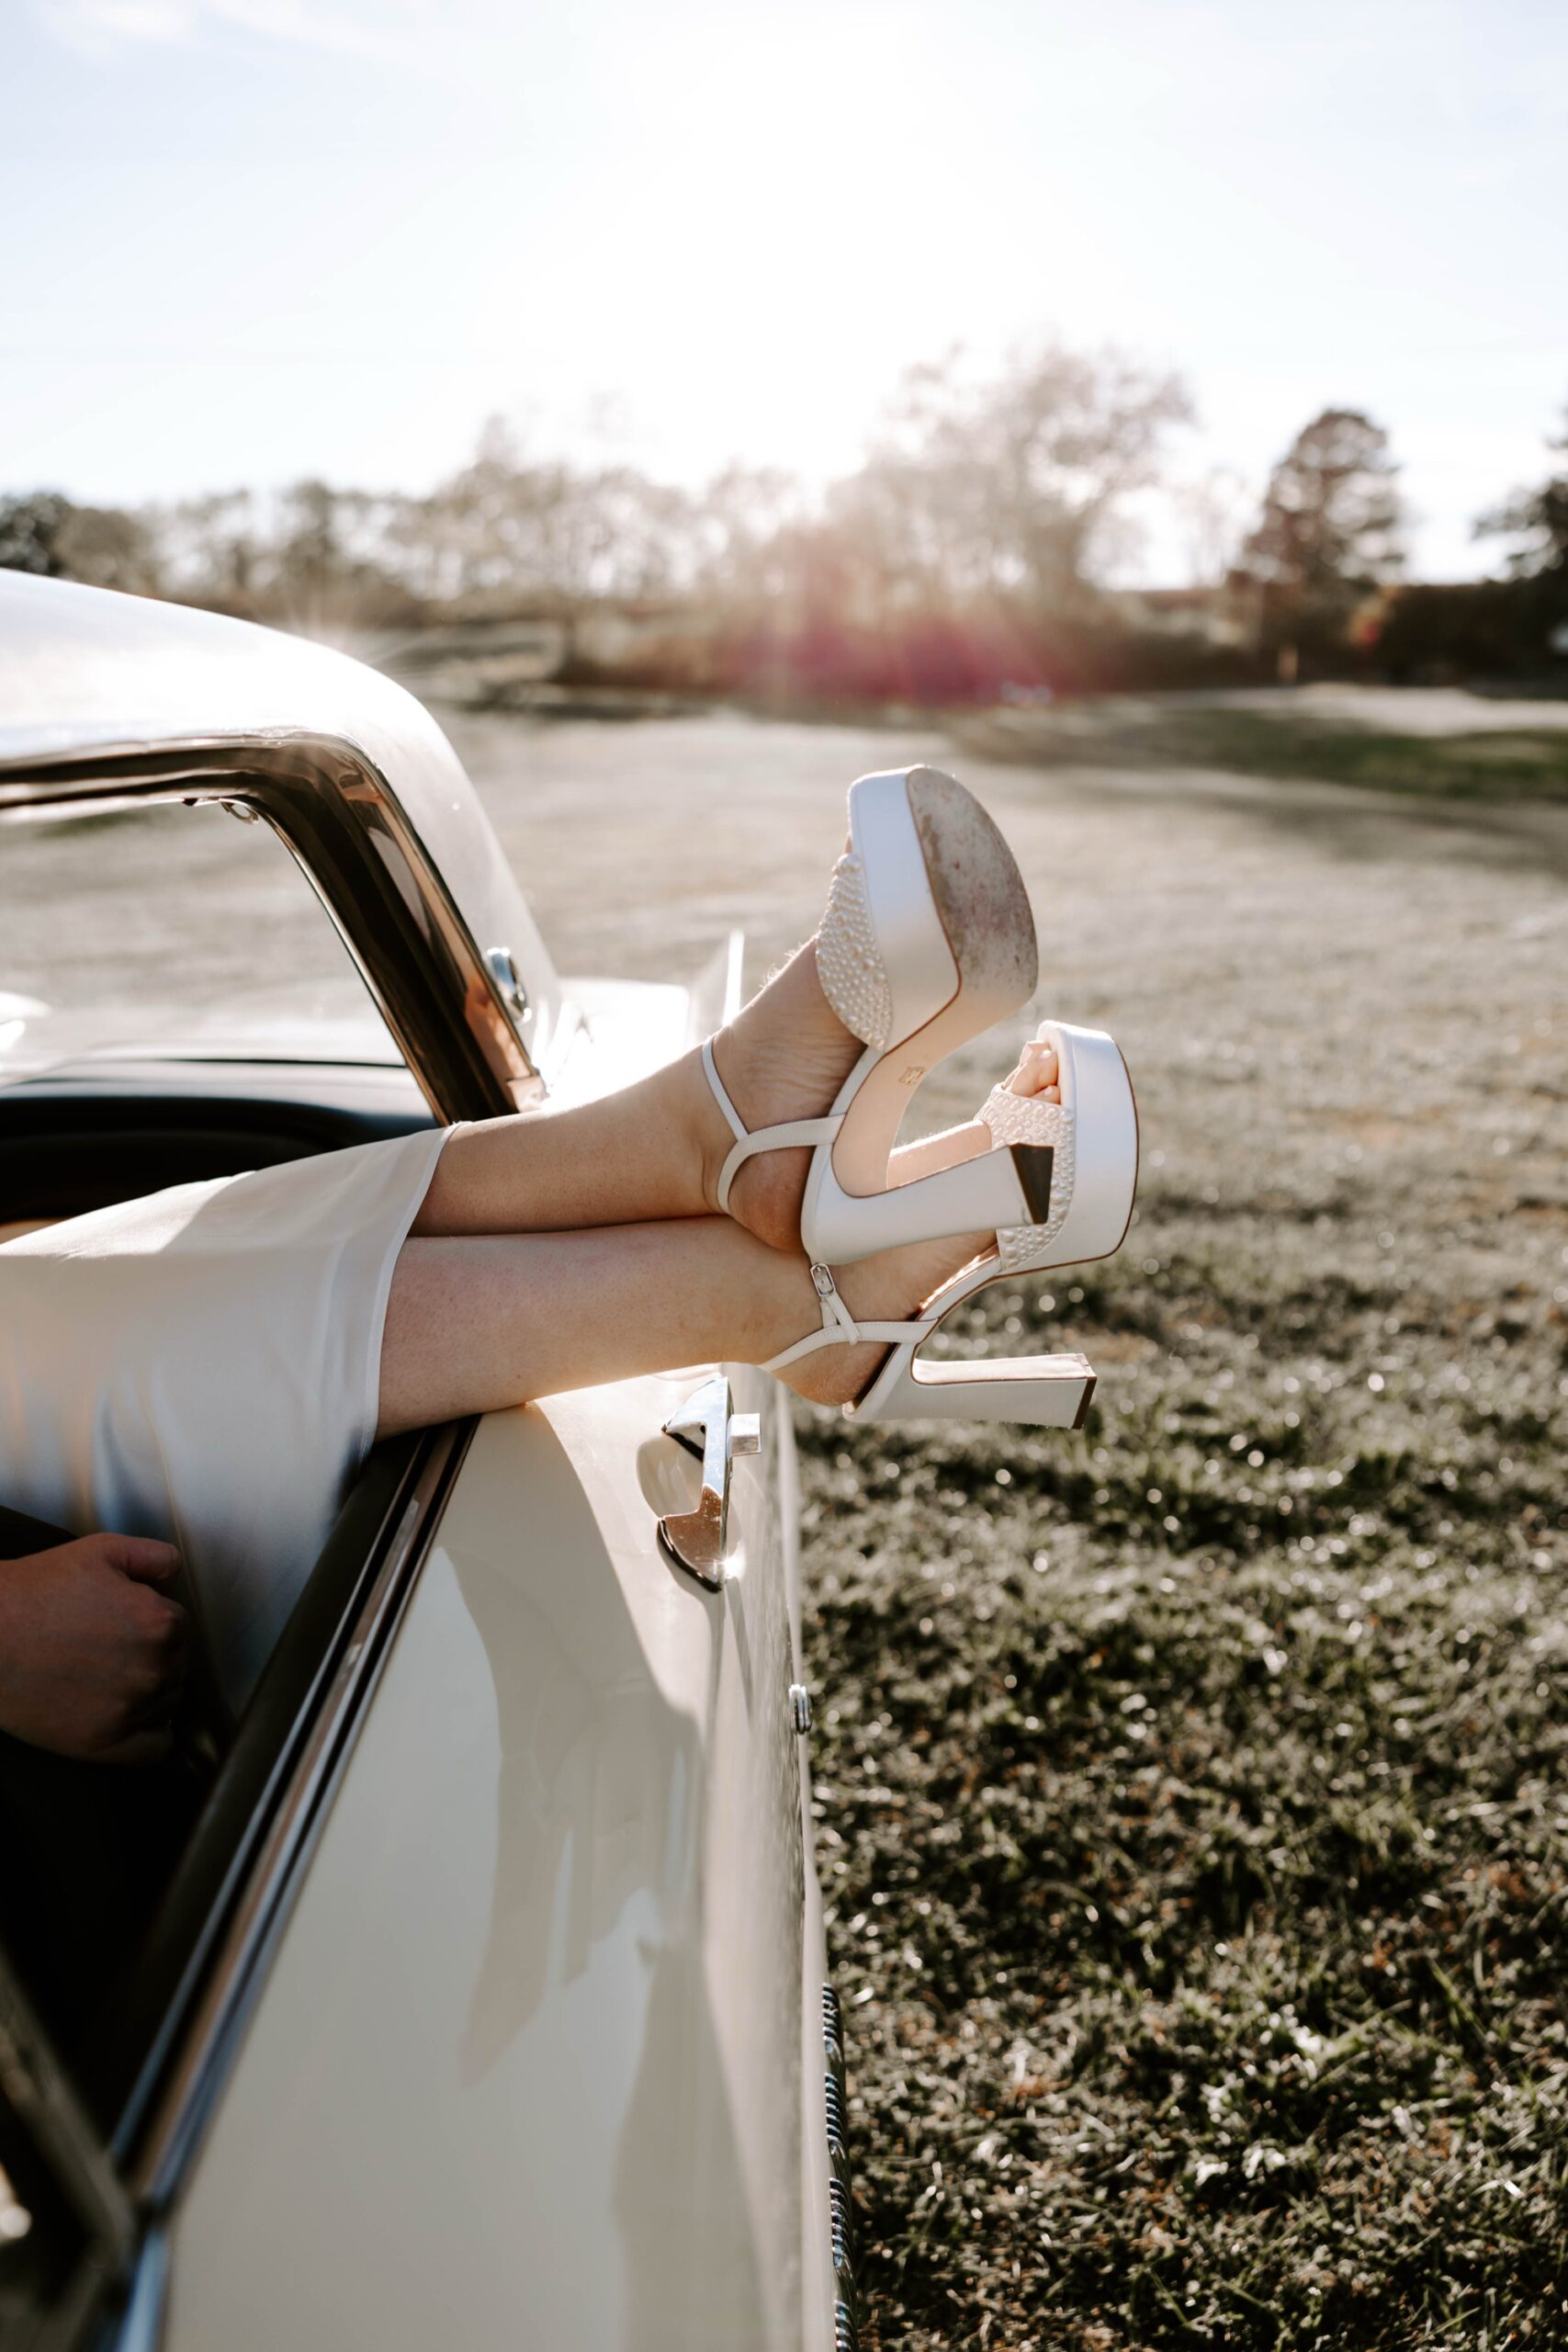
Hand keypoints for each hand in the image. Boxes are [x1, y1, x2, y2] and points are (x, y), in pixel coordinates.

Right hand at [0, 1534, 188, 1763]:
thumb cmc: (33, 1593)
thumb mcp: (101, 1551)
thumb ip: (155, 1556)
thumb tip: (176, 1576)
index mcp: (159, 1622)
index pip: (178, 1625)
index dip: (152, 1619)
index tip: (124, 1623)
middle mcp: (153, 1668)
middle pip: (176, 1663)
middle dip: (153, 1654)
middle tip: (111, 1650)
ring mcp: (130, 1709)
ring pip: (169, 1702)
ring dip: (152, 1692)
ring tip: (109, 1678)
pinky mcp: (105, 1743)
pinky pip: (156, 1748)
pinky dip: (150, 1735)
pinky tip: (129, 1717)